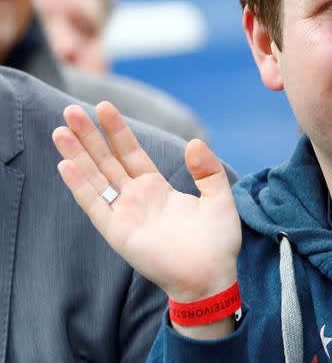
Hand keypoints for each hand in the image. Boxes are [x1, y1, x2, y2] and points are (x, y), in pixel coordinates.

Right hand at [53, 102, 241, 338]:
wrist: (212, 276)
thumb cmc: (217, 242)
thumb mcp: (218, 198)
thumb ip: (208, 170)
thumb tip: (195, 142)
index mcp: (156, 188)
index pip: (130, 153)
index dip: (117, 131)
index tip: (103, 107)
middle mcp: (136, 198)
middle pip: (106, 160)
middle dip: (89, 136)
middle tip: (71, 109)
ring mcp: (125, 214)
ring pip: (95, 178)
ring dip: (77, 155)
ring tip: (61, 130)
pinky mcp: (118, 232)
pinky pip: (95, 205)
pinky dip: (80, 186)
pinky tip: (66, 165)